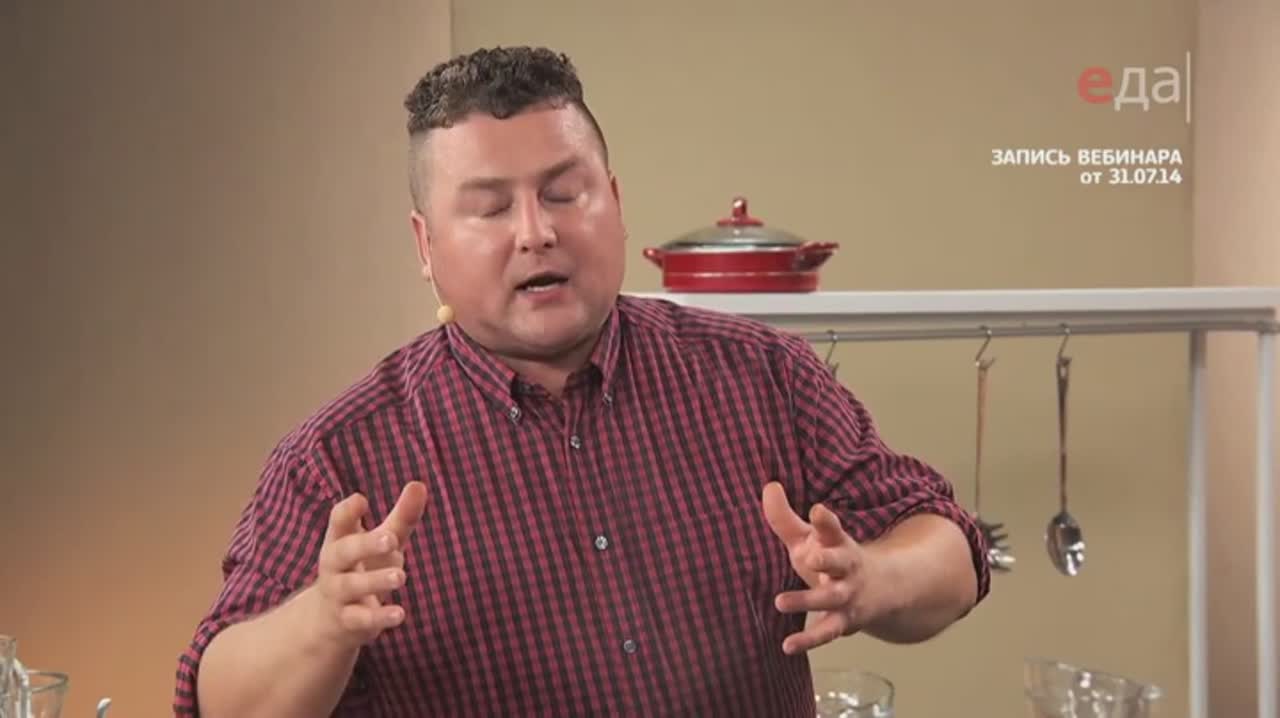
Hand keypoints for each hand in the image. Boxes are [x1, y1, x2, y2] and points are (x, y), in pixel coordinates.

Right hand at [308, 481, 427, 648]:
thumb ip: (401, 517)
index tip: (361, 500)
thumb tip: (420, 484)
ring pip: (352, 586)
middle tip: (391, 539)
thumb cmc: (362, 568)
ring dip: (376, 581)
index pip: (338, 522)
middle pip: (342, 552)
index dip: (347, 511)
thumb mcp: (382, 542)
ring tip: (401, 576)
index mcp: (340, 540)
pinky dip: (379, 617)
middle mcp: (334, 565)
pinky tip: (400, 614)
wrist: (329, 620)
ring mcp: (338, 594)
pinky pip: (360, 619)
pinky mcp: (347, 621)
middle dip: (365, 545)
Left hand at [761, 482, 885, 654]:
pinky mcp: (844, 621)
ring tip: (780, 602)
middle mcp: (846, 568)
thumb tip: (768, 486)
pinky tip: (787, 646)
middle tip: (811, 557)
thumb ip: (785, 517)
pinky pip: (826, 632)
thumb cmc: (832, 559)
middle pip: (839, 562)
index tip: (817, 511)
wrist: (879, 590)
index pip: (833, 529)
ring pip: (830, 599)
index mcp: (838, 543)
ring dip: (807, 600)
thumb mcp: (810, 538)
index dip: (826, 520)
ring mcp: (847, 596)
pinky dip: (808, 640)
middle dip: (827, 559)